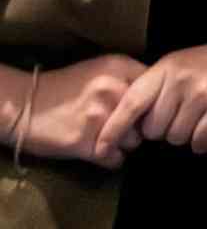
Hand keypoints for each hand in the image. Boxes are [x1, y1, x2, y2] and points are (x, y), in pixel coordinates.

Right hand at [19, 56, 147, 167]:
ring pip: (135, 141)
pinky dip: (111, 159)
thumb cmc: (66, 87)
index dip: (156, 101)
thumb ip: (129, 77)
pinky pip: (116, 160)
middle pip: (150, 116)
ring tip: (110, 139)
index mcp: (120, 68)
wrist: (26, 105)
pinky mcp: (86, 144)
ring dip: (125, 143)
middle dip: (141, 124)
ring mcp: (101, 118)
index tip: (148, 110)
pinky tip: (100, 151)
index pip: (159, 88)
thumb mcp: (101, 69)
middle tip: (128, 127)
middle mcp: (115, 91)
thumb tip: (159, 93)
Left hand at [95, 32, 206, 158]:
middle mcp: (178, 79)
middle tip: (182, 118)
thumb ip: (159, 87)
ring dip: (186, 135)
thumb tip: (137, 123)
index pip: (129, 103)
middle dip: (164, 131)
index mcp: (164, 68)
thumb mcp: (183, 64)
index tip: (101, 149)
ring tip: (200, 119)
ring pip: (176, 137)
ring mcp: (201, 92)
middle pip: (153, 129)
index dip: (112, 129)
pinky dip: (202, 142)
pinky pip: (200, 139)